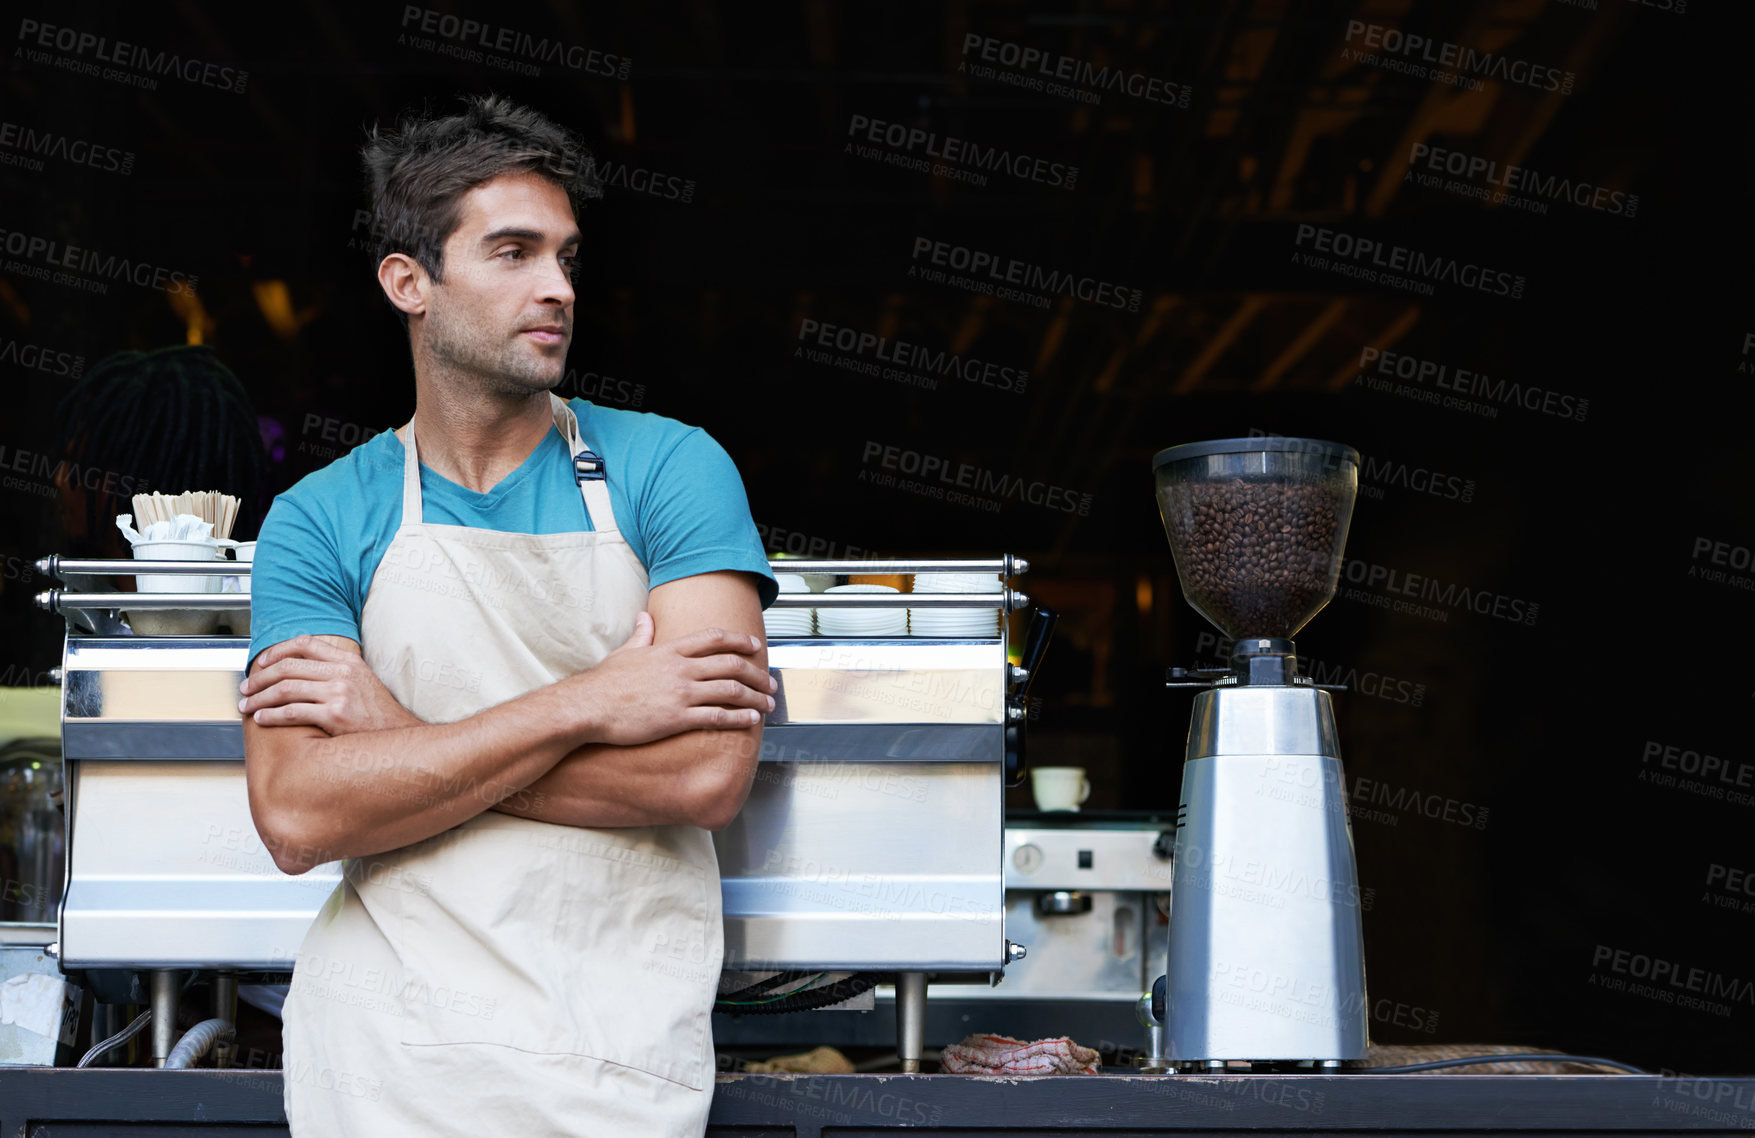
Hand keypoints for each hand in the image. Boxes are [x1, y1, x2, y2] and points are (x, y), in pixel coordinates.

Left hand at [240, 635, 421, 734]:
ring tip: (247, 705)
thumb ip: (337, 670)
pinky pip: (291, 712)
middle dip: (260, 678)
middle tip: (246, 688)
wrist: (397, 736)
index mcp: (348, 661)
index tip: (261, 663)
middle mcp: (343, 673)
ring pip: (285, 689)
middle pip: (288, 667)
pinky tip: (262, 719)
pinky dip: (271, 715)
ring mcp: (339, 693)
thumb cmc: (378, 713)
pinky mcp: (334, 715)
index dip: (277, 651)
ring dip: (259, 697)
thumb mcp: (362, 681)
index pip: (304, 644)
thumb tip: (302, 668)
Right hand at [575, 612, 774, 746]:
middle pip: (730, 664)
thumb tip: (644, 617)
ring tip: (768, 703)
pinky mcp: (677, 718)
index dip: (739, 640)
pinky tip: (751, 720)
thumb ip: (641, 634)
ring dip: (755, 696)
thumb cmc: (603, 683)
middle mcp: (681, 669)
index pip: (714, 638)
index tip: (755, 645)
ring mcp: (681, 693)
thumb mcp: (624, 652)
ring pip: (730, 690)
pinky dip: (739, 717)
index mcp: (669, 650)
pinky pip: (717, 716)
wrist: (588, 707)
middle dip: (756, 673)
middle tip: (770, 681)